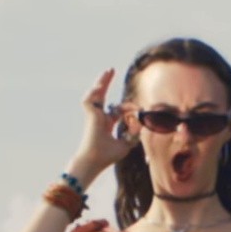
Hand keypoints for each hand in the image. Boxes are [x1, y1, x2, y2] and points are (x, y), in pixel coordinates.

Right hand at [69, 68, 134, 184]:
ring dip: (101, 83)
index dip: (129, 109)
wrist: (95, 160)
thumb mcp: (125, 145)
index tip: (139, 109)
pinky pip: (89, 100)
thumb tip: (141, 125)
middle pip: (102, 97)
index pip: (117, 111)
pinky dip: (94, 92)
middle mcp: (98, 118)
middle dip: (106, 84)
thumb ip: (133, 136)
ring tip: (108, 72)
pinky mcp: (90, 115)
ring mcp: (93, 116)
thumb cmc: (107, 156)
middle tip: (111, 71)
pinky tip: (100, 85)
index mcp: (105, 124)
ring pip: (96, 95)